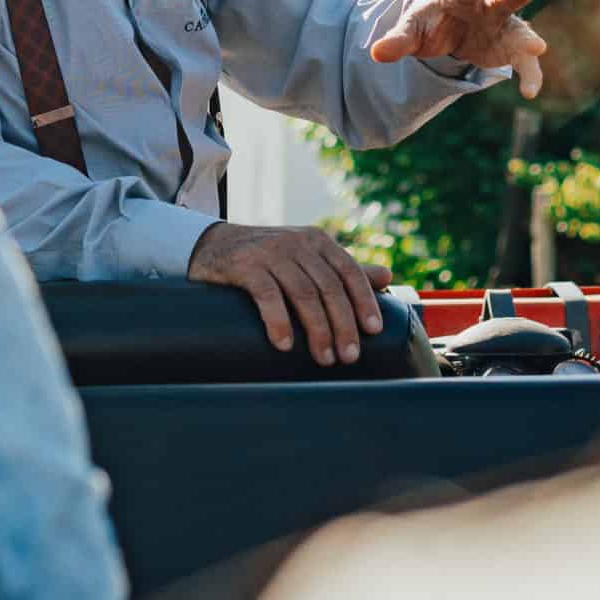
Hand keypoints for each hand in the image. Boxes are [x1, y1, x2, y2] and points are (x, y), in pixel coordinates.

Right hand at [187, 223, 392, 364]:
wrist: (211, 245)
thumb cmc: (266, 257)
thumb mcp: (305, 258)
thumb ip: (342, 268)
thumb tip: (387, 276)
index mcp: (318, 241)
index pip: (349, 271)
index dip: (363, 301)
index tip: (373, 331)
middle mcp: (297, 243)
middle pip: (328, 286)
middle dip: (343, 324)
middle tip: (349, 356)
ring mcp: (270, 252)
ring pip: (303, 293)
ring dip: (317, 329)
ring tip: (324, 358)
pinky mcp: (244, 265)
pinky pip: (266, 295)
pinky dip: (278, 321)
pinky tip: (284, 345)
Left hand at [369, 0, 546, 98]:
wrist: (447, 30)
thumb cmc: (428, 24)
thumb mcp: (410, 31)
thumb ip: (397, 41)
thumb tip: (376, 54)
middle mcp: (484, 7)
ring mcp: (500, 26)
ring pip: (518, 30)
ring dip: (527, 38)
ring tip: (536, 48)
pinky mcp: (509, 47)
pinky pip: (523, 61)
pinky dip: (528, 74)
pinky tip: (530, 92)